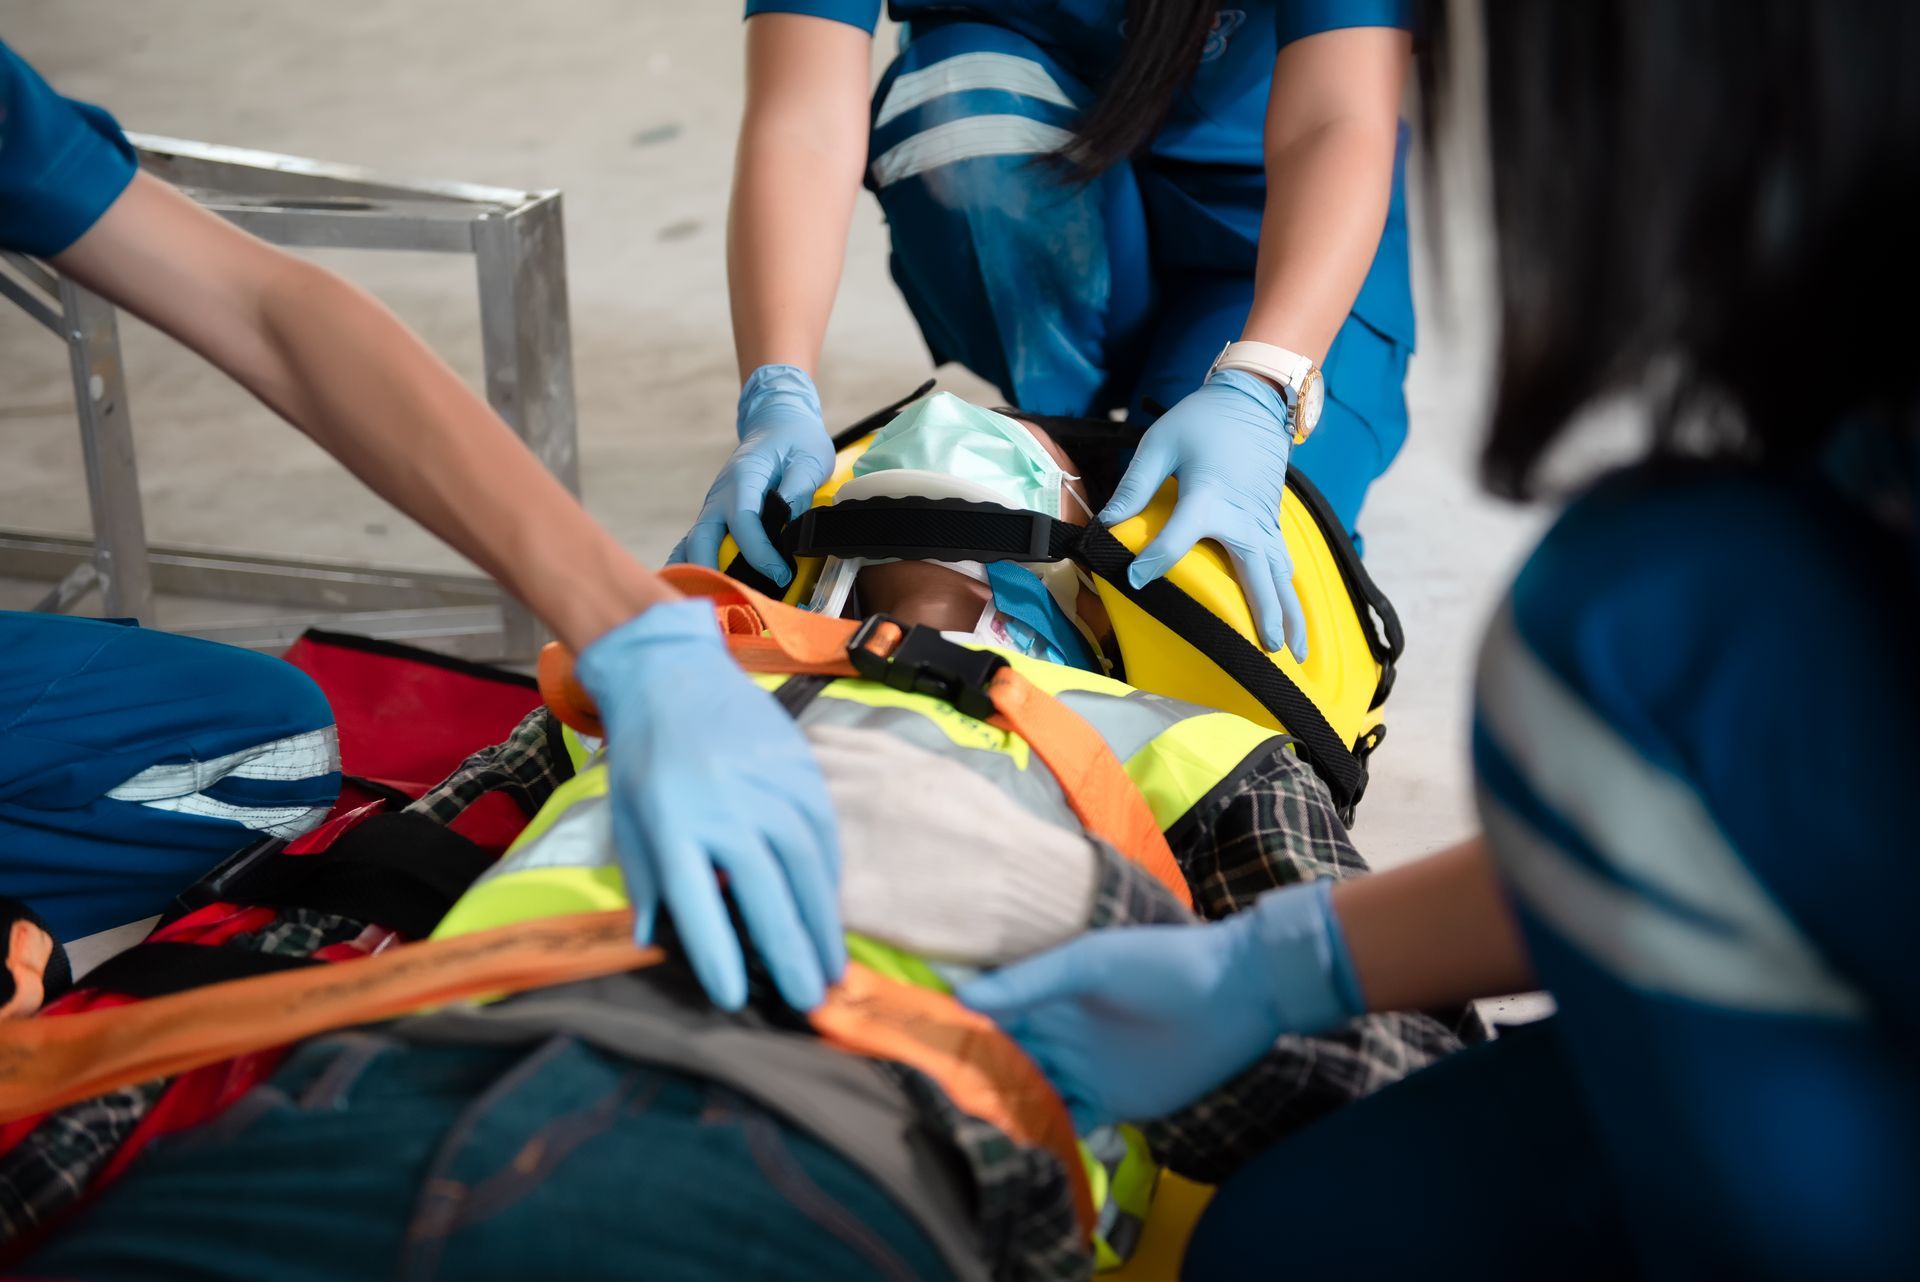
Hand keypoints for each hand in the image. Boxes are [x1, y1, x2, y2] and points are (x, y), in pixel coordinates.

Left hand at [576, 600, 844, 1010]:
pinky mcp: (800, 768)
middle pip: (765, 891)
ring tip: (831, 971)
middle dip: (788, 951)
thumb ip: (646, 882)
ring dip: (822, 923)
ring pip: (808, 866)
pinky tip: (833, 911)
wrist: (672, 673)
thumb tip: (655, 944)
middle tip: (808, 1003)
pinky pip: (824, 834)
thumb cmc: (645, 758)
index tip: (732, 998)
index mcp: (672, 823)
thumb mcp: (627, 820)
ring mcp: (769, 784)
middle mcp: (725, 806)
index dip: (717, 953)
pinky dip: (832, 878)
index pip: (698, 902)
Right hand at [671, 364, 833, 585]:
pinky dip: (691, 566)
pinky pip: (697, 544)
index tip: (780, 574)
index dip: (759, 552)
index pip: (743, 520)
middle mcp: (722, 493)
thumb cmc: (795, 441)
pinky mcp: (716, 517)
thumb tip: (790, 521)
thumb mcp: (809, 457)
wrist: (777, 424)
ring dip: (696, 573)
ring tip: (704, 605)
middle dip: (713, 570)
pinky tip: (690, 590)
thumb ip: (799, 488)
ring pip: (693, 543)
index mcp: (744, 476)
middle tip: (735, 599)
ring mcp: (715, 506)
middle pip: (703, 537)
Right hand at [957, 880, 1360, 1129]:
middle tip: (924, 1092)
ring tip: (960, 1124)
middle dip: (967, 1072)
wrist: (1236, 994)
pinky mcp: (1108, 1102)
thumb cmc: (1160, 964)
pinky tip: (1016, 1144)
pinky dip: (1042, 1133)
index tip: (912, 1039)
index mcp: (1047, 992)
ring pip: (1025, 1093)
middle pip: (1000, 1057)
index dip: (953, 1024)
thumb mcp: (1090, 963)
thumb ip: (1031, 982)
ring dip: (1000, 1106)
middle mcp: (1056, 1032)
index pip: (988, 1011)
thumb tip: (962, 996)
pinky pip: (1064, 1122)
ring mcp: (1080, 1069)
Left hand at [1102, 368, 1307, 659]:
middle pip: (1254, 573)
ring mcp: (1263, 522)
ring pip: (1280, 575)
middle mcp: (1242, 517)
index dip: (1154, 561)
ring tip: (1295, 653)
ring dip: (1290, 613)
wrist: (1252, 401)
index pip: (1177, 540)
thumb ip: (1134, 486)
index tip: (1136, 579)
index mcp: (1208, 497)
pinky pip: (1283, 564)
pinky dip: (1291, 593)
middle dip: (1262, 613)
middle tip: (1267, 651)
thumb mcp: (1159, 444)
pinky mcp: (1272, 522)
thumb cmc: (1201, 421)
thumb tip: (1106, 523)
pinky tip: (1294, 620)